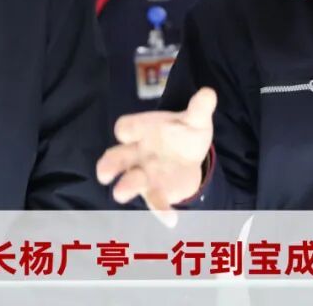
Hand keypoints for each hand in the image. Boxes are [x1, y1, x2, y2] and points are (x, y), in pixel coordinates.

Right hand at [96, 88, 216, 223]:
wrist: (189, 156)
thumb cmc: (183, 133)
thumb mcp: (195, 119)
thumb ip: (200, 107)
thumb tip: (209, 93)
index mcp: (141, 131)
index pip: (125, 128)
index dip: (127, 131)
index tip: (126, 134)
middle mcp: (136, 154)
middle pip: (116, 157)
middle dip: (110, 166)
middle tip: (104, 174)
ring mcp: (144, 175)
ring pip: (130, 182)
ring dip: (126, 187)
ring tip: (121, 193)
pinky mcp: (157, 192)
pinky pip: (156, 202)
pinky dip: (161, 211)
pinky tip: (172, 220)